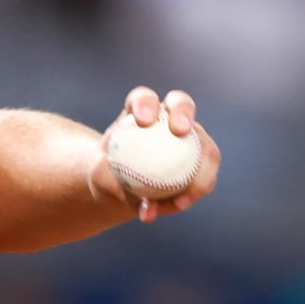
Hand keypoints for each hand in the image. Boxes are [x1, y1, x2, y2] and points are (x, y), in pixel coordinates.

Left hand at [96, 86, 221, 223]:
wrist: (120, 187)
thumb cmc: (107, 175)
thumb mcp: (99, 176)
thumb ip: (107, 176)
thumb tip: (115, 176)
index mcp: (139, 112)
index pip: (143, 98)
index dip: (146, 102)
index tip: (143, 119)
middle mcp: (168, 118)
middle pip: (182, 104)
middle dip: (183, 111)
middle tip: (180, 130)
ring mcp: (190, 137)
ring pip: (205, 144)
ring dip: (198, 166)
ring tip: (182, 190)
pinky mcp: (202, 161)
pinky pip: (205, 175)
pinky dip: (192, 192)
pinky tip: (178, 205)